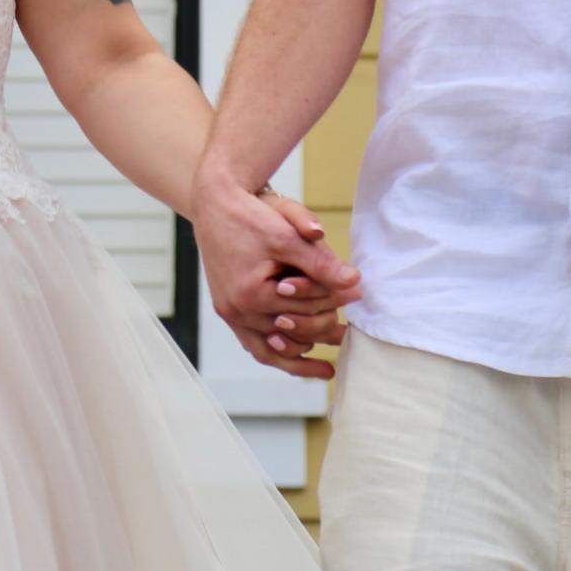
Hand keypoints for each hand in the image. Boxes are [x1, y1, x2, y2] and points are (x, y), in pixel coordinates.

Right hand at [192, 166, 361, 379]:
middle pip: (290, 331)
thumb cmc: (250, 215)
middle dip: (321, 328)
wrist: (213, 203)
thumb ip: (320, 262)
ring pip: (268, 350)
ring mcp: (229, 313)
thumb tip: (354, 282)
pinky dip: (274, 351)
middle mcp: (237, 311)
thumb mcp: (287, 235)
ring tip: (325, 367)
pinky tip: (293, 355)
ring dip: (297, 357)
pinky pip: (252, 342)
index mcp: (252, 295)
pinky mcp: (227, 310)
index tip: (357, 295)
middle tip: (347, 332)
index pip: (304, 308)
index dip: (334, 300)